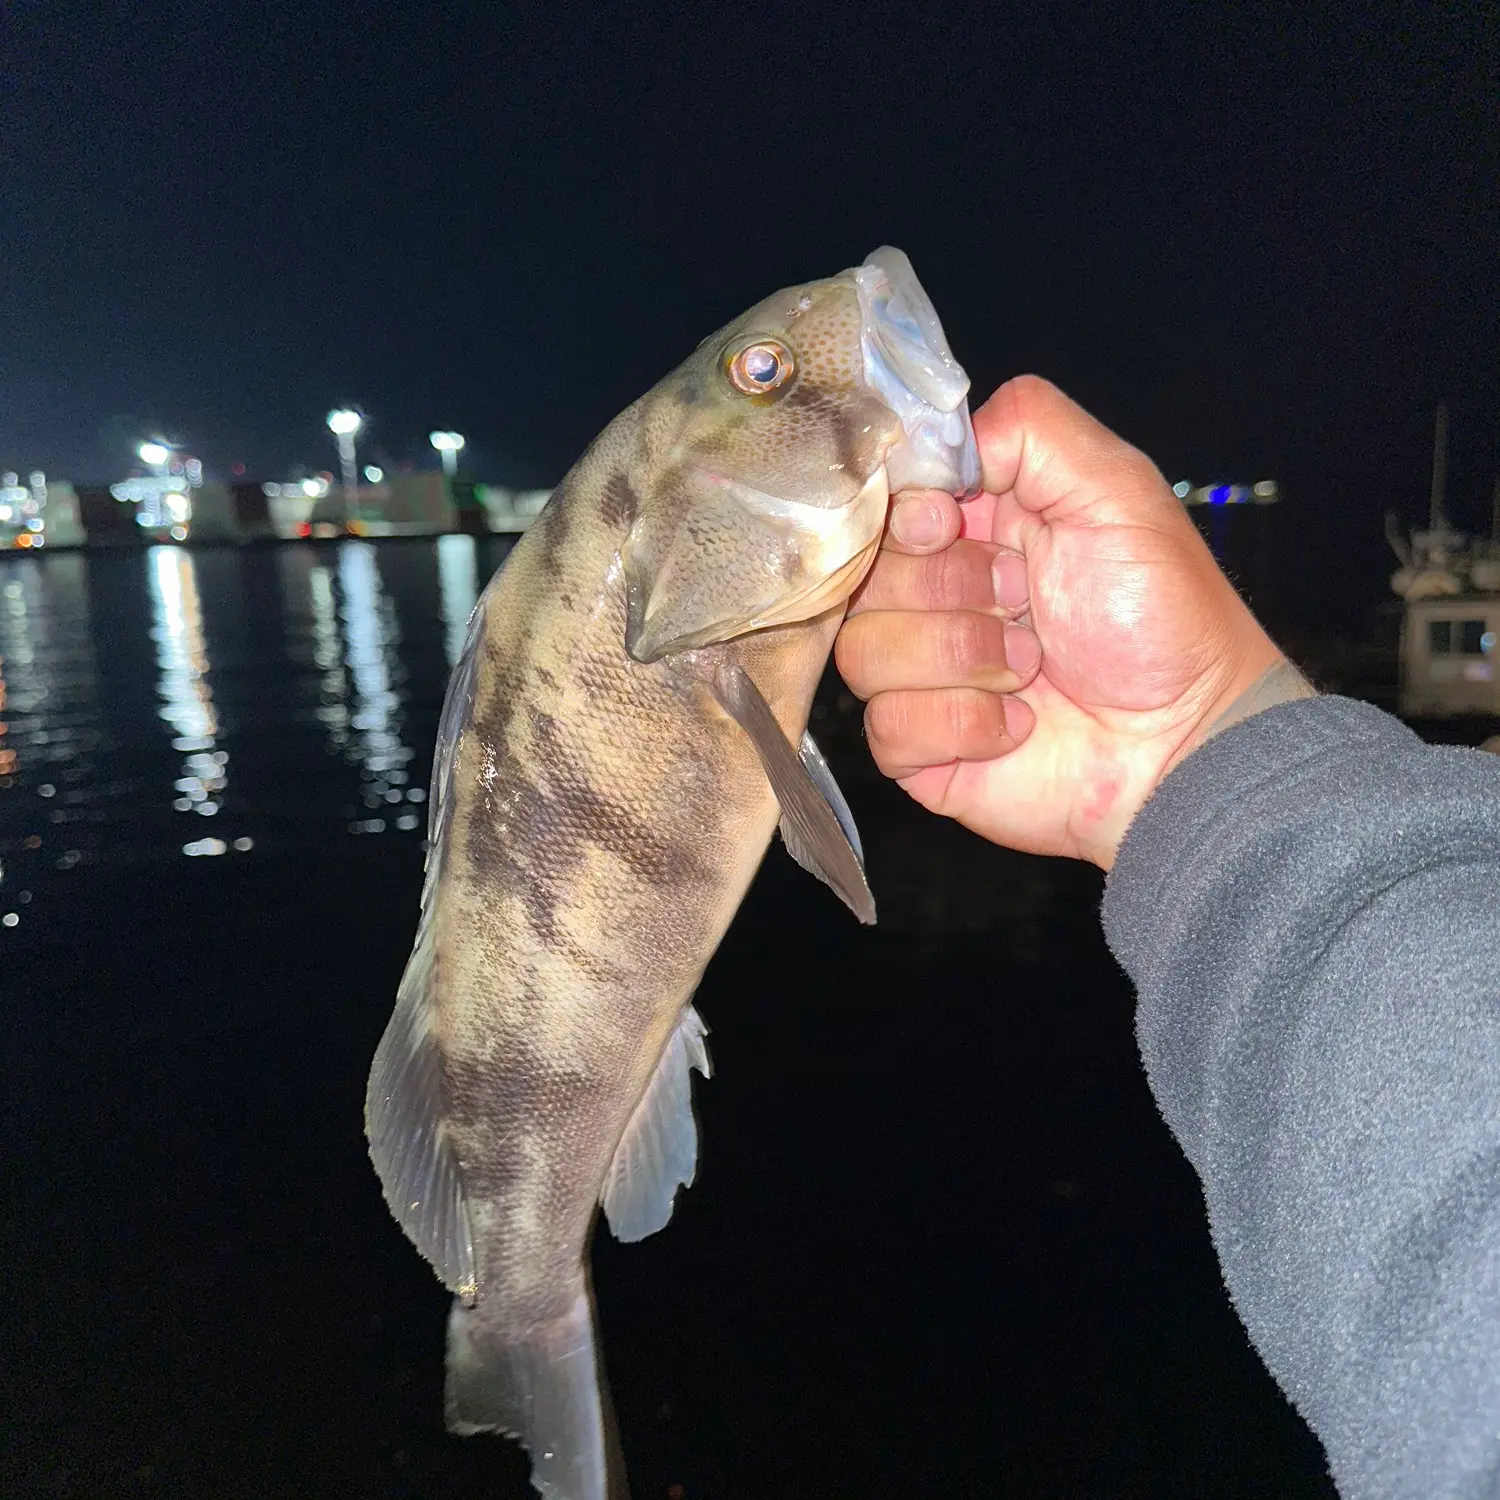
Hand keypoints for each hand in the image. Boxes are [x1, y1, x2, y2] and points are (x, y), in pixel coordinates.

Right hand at [836, 375, 1308, 868]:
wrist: (1186, 741)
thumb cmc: (1163, 619)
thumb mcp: (1116, 491)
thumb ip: (1030, 430)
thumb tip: (936, 442)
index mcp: (970, 527)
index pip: (880, 504)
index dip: (905, 516)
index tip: (950, 524)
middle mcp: (934, 596)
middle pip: (863, 577)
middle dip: (954, 590)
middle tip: (1025, 603)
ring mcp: (920, 675)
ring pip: (865, 652)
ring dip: (963, 659)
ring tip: (1031, 669)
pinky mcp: (919, 748)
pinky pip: (887, 726)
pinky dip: (962, 724)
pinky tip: (1018, 724)